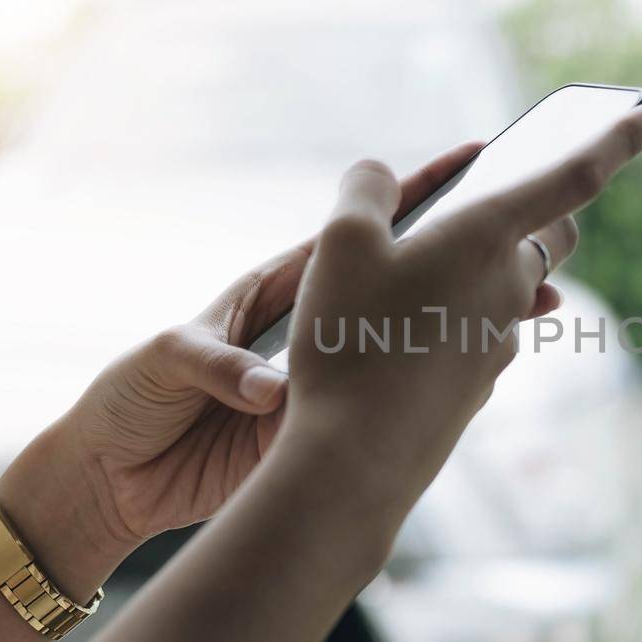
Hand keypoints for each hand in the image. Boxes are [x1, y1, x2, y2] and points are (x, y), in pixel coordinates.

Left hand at [0, 142, 482, 578]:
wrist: (114, 478)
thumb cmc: (130, 397)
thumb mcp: (166, 361)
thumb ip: (218, 365)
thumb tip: (271, 390)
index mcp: (274, 291)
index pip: (348, 236)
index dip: (404, 198)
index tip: (466, 163)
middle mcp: (311, 331)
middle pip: (395, 289)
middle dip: (457, 264)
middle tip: (525, 248)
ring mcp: (322, 382)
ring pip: (402, 350)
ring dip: (457, 330)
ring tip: (527, 311)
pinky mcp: (320, 431)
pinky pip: (379, 408)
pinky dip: (428, 392)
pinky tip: (479, 379)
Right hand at [279, 104, 641, 518]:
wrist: (355, 462)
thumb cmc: (348, 344)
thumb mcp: (338, 246)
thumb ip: (364, 193)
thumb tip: (377, 178)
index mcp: (489, 237)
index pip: (575, 176)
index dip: (619, 139)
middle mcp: (510, 289)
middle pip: (544, 235)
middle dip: (529, 209)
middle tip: (485, 199)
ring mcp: (500, 342)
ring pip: (509, 287)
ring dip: (479, 268)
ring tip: (407, 273)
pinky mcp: (478, 384)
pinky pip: (478, 332)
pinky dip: (453, 316)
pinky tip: (399, 332)